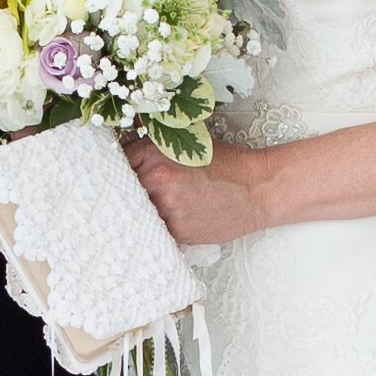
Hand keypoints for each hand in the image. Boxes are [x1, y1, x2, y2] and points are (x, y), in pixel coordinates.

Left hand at [130, 135, 276, 246]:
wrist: (257, 189)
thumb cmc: (226, 165)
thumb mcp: (189, 144)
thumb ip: (156, 148)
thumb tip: (126, 151)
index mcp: (156, 153)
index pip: (119, 162)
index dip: (120, 169)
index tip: (122, 175)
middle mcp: (156, 179)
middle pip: (123, 189)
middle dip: (130, 192)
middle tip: (140, 194)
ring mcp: (166, 207)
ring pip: (138, 212)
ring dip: (144, 212)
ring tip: (164, 207)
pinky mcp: (177, 230)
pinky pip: (156, 229)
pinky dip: (161, 226)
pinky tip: (175, 219)